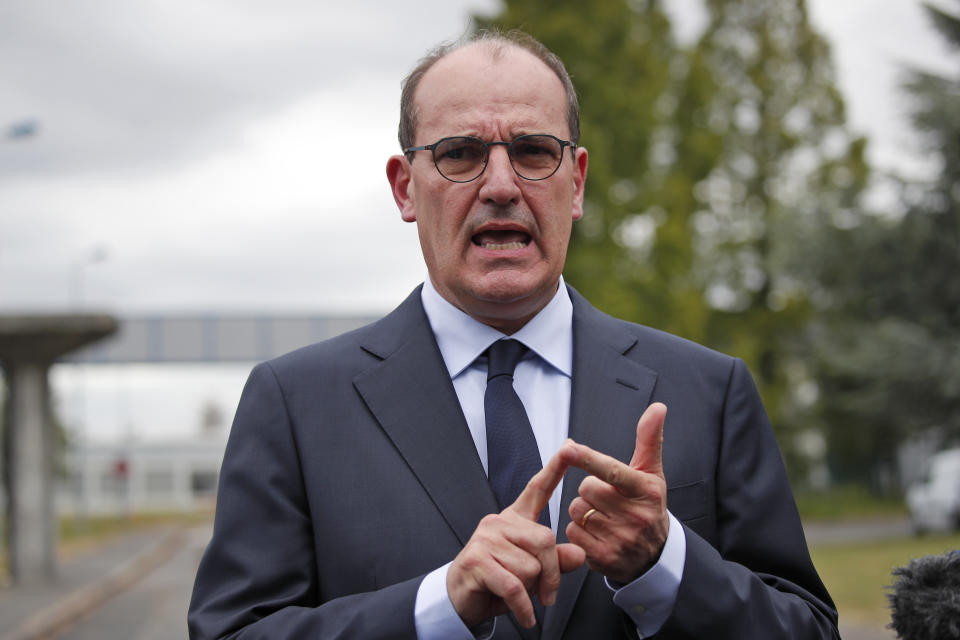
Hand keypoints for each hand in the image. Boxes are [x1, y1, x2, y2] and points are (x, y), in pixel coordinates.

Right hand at [447, 447, 585, 627]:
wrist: (461, 600)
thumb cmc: (496, 582)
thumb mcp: (532, 572)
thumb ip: (557, 561)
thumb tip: (579, 554)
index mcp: (515, 520)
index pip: (537, 489)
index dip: (555, 469)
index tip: (570, 447)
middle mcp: (499, 523)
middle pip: (545, 540)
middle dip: (551, 574)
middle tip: (546, 595)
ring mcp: (485, 539)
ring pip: (531, 566)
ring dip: (530, 590)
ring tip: (516, 595)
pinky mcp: (477, 560)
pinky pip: (514, 586)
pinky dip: (523, 607)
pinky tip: (524, 616)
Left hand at [560, 402, 668, 583]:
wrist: (655, 555)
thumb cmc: (648, 505)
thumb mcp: (651, 473)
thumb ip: (649, 439)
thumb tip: (658, 407)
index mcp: (645, 490)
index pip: (612, 471)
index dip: (588, 458)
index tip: (568, 448)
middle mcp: (635, 516)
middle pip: (586, 489)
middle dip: (590, 491)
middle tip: (607, 499)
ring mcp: (621, 539)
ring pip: (577, 511)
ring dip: (584, 512)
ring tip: (604, 517)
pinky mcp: (605, 558)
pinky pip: (573, 533)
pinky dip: (580, 532)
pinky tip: (598, 535)